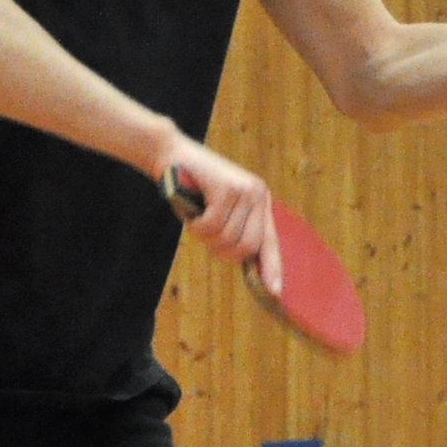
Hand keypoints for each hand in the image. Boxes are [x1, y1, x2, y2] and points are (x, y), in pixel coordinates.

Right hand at [156, 137, 282, 297]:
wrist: (172, 155)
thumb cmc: (193, 188)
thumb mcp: (220, 209)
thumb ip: (235, 230)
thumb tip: (244, 259)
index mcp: (260, 202)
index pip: (270, 241)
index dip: (271, 268)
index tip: (274, 292)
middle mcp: (258, 195)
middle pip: (246, 247)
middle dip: (222, 251)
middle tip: (205, 235)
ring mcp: (244, 190)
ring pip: (226, 238)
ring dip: (204, 236)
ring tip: (197, 217)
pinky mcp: (227, 188)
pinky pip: (211, 226)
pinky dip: (195, 225)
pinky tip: (192, 210)